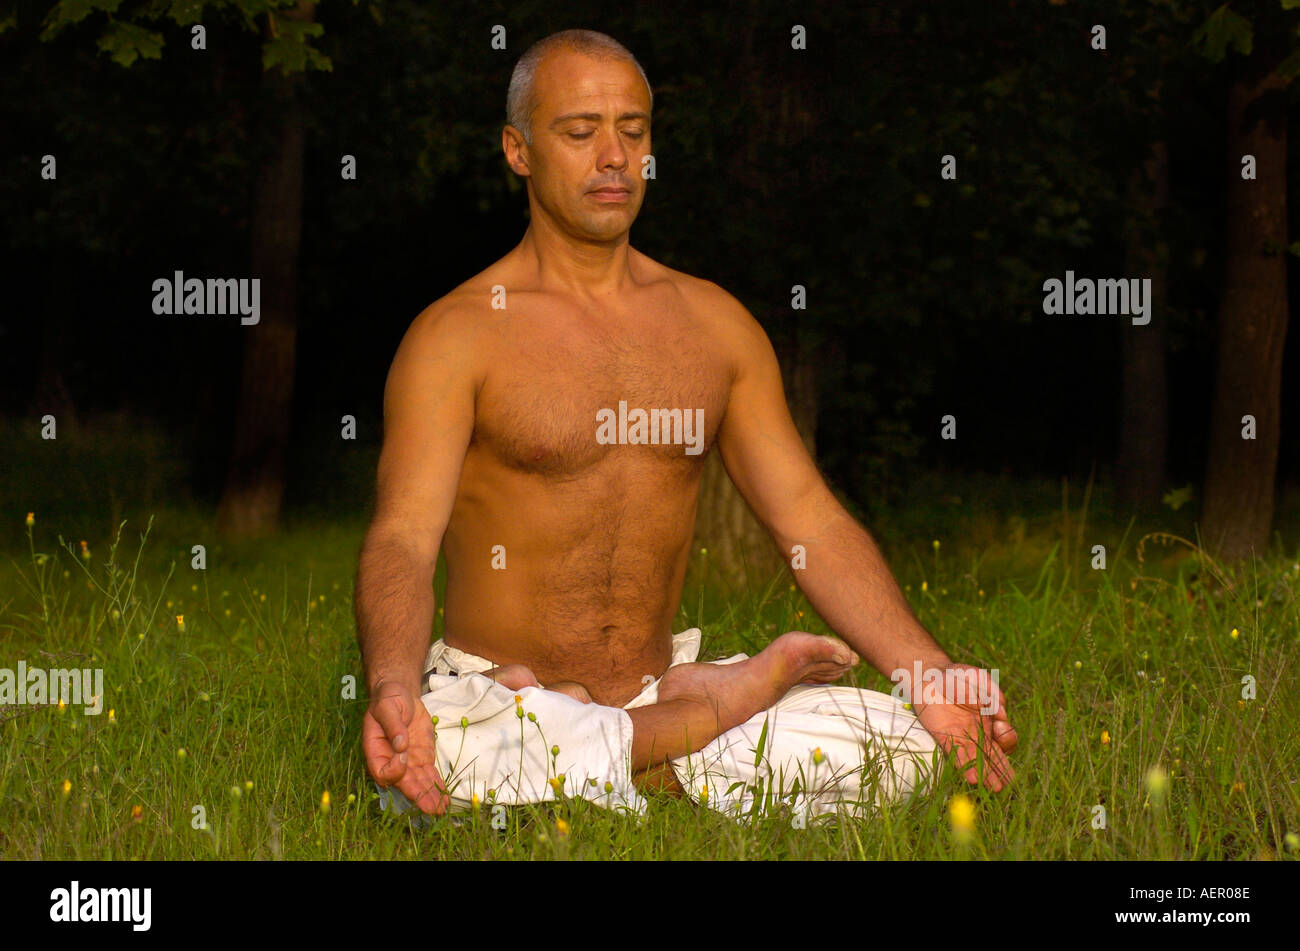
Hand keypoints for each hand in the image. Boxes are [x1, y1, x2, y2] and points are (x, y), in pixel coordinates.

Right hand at [362, 679, 448, 813]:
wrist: (401, 695)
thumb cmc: (388, 699)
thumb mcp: (387, 707)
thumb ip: (393, 725)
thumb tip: (400, 745)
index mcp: (376, 751)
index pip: (383, 771)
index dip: (394, 769)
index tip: (403, 755)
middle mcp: (391, 761)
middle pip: (403, 783)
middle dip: (418, 795)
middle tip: (431, 808)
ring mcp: (408, 762)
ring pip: (418, 783)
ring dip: (429, 796)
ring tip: (441, 809)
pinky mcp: (422, 758)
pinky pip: (429, 775)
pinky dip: (437, 786)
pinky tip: (445, 797)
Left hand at [914, 662, 1017, 791]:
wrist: (930, 674)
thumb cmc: (958, 676)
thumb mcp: (978, 678)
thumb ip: (992, 691)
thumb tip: (1000, 711)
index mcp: (990, 720)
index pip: (1005, 738)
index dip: (1007, 739)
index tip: (1000, 727)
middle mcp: (978, 733)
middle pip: (993, 756)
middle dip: (1001, 771)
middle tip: (1007, 785)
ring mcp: (962, 737)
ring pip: (977, 760)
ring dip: (986, 775)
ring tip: (994, 789)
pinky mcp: (944, 737)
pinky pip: (956, 754)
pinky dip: (965, 766)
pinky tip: (972, 779)